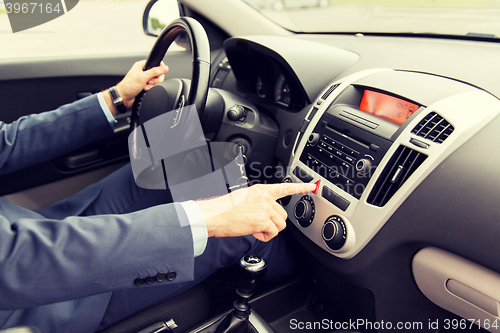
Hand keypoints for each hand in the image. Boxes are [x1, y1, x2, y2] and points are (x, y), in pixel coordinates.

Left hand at [103, 60, 168, 114]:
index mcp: (141, 65)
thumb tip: (165, 68)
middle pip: (158, 73)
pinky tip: (145, 89)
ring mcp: (145, 79)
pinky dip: (150, 88)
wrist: (124, 97)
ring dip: (152, 85)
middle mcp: (143, 71)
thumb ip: (155, 72)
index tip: (159, 73)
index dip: (159, 68)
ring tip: (145, 86)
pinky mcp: (145, 86)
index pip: (156, 63)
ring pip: (156, 81)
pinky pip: (153, 86)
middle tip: (149, 82)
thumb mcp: (143, 77)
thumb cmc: (128, 86)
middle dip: (155, 80)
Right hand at [195, 183, 315, 241]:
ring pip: (280, 225)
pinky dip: (265, 236)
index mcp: (261, 190)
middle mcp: (265, 198)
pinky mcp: (263, 221)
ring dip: (269, 230)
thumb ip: (259, 202)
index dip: (301, 187)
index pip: (285, 187)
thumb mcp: (245, 198)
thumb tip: (266, 213)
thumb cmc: (225, 209)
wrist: (215, 215)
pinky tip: (254, 232)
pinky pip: (273, 233)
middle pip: (283, 214)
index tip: (313, 186)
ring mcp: (265, 209)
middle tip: (258, 224)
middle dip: (273, 223)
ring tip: (255, 228)